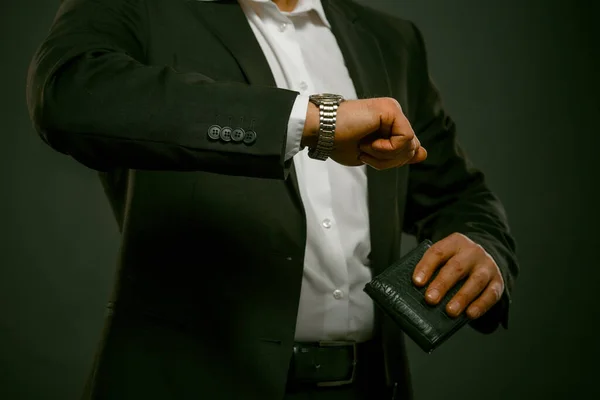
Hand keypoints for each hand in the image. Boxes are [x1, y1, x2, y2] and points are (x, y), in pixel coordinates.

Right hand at [302, 98, 426, 167]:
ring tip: (364, 146)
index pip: (409, 148)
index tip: (366, 155)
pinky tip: (368, 142)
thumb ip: (398, 153)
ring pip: (409, 146)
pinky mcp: (391, 110)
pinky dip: (386, 148)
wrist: (321, 131)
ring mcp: (393, 110)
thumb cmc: (338, 143)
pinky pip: (404, 139)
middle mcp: (394, 114)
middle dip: (389, 161)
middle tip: (365, 153)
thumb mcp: (373, 155)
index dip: (392, 160)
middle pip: (412, 149)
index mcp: (389, 123)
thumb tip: (423, 154)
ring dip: (384, 156)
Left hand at [412, 233, 504, 318]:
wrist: (483, 257)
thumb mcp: (444, 258)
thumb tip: (416, 291)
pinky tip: (470, 314)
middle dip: (442, 284)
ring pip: (476, 280)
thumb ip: (431, 269)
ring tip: (450, 311)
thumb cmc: (455, 261)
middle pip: (456, 267)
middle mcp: (472, 252)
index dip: (426, 267)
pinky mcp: (498, 281)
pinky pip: (491, 294)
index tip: (417, 282)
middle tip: (430, 299)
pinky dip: (481, 305)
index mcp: (454, 242)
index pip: (438, 252)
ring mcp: (487, 266)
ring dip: (462, 297)